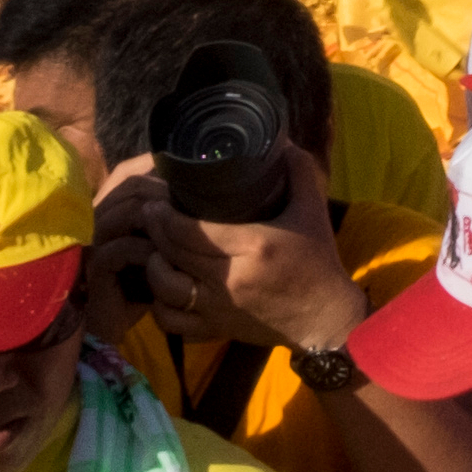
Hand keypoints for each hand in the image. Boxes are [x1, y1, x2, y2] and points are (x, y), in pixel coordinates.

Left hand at [95, 142, 368, 350]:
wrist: (324, 319)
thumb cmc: (317, 262)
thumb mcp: (312, 212)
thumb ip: (298, 173)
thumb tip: (283, 141)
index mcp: (254, 245)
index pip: (193, 230)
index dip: (166, 215)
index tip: (156, 200)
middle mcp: (231, 279)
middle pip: (174, 253)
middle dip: (154, 231)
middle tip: (148, 214)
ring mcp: (219, 309)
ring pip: (165, 289)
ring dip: (153, 266)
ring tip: (154, 249)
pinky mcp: (215, 330)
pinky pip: (171, 321)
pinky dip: (159, 304)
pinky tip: (164, 288)